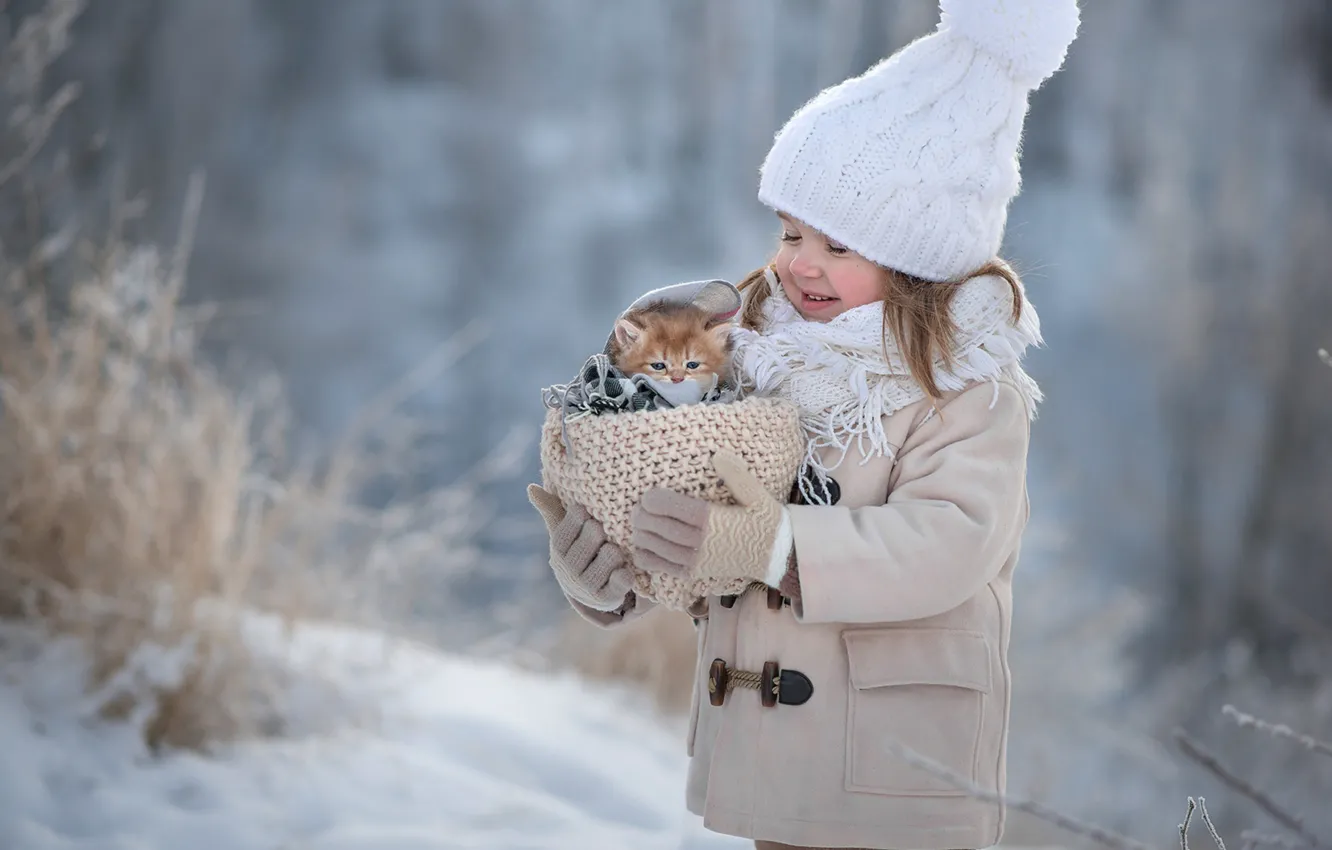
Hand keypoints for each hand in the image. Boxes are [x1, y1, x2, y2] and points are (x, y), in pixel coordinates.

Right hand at [527, 484, 635, 610]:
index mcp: (558, 548)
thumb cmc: (580, 551)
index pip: (575, 519)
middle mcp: (568, 569)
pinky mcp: (605, 599)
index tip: (590, 517)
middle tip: (604, 536)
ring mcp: (586, 586)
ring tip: (614, 555)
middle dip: (604, 532)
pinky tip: (623, 571)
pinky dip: (626, 573)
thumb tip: (531, 487)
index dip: (587, 516)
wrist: (590, 591)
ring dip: (617, 552)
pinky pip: (623, 578)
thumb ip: (551, 509)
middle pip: (595, 534)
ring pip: (612, 554)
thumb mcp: (565, 531)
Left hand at [630, 451, 785, 582]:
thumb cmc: (765, 522)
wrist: (776, 556)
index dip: (654, 501)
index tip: (647, 495)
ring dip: (642, 535)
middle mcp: (701, 542)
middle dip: (643, 517)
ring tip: (638, 524)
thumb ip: (737, 475)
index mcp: (712, 520)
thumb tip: (717, 455)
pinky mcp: (695, 573)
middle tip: (636, 507)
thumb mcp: (756, 495)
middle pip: (660, 528)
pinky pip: (664, 568)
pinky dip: (647, 557)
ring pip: (658, 548)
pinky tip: (642, 547)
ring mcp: (697, 561)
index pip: (672, 509)